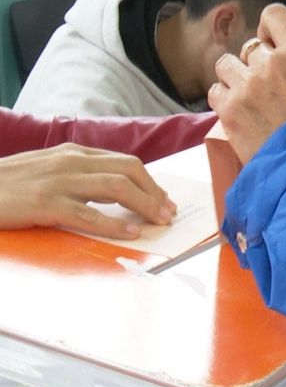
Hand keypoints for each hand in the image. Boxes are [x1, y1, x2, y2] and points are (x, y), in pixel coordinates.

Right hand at [0, 143, 175, 237]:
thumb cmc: (13, 185)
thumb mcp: (51, 170)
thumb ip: (82, 175)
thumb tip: (119, 191)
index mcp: (74, 153)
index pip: (126, 163)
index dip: (151, 183)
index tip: (165, 201)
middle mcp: (71, 162)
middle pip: (128, 171)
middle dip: (155, 193)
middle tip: (169, 213)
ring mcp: (59, 181)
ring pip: (116, 188)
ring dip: (145, 206)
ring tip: (160, 222)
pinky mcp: (46, 203)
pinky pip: (89, 214)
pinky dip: (115, 224)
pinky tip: (132, 233)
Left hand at [208, 4, 285, 163]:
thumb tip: (268, 47)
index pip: (273, 14)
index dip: (268, 30)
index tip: (270, 46)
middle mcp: (273, 62)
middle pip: (249, 46)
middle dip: (255, 66)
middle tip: (268, 93)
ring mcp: (249, 84)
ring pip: (226, 64)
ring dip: (234, 80)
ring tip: (249, 102)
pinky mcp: (230, 107)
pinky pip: (215, 90)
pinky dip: (224, 102)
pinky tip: (240, 115)